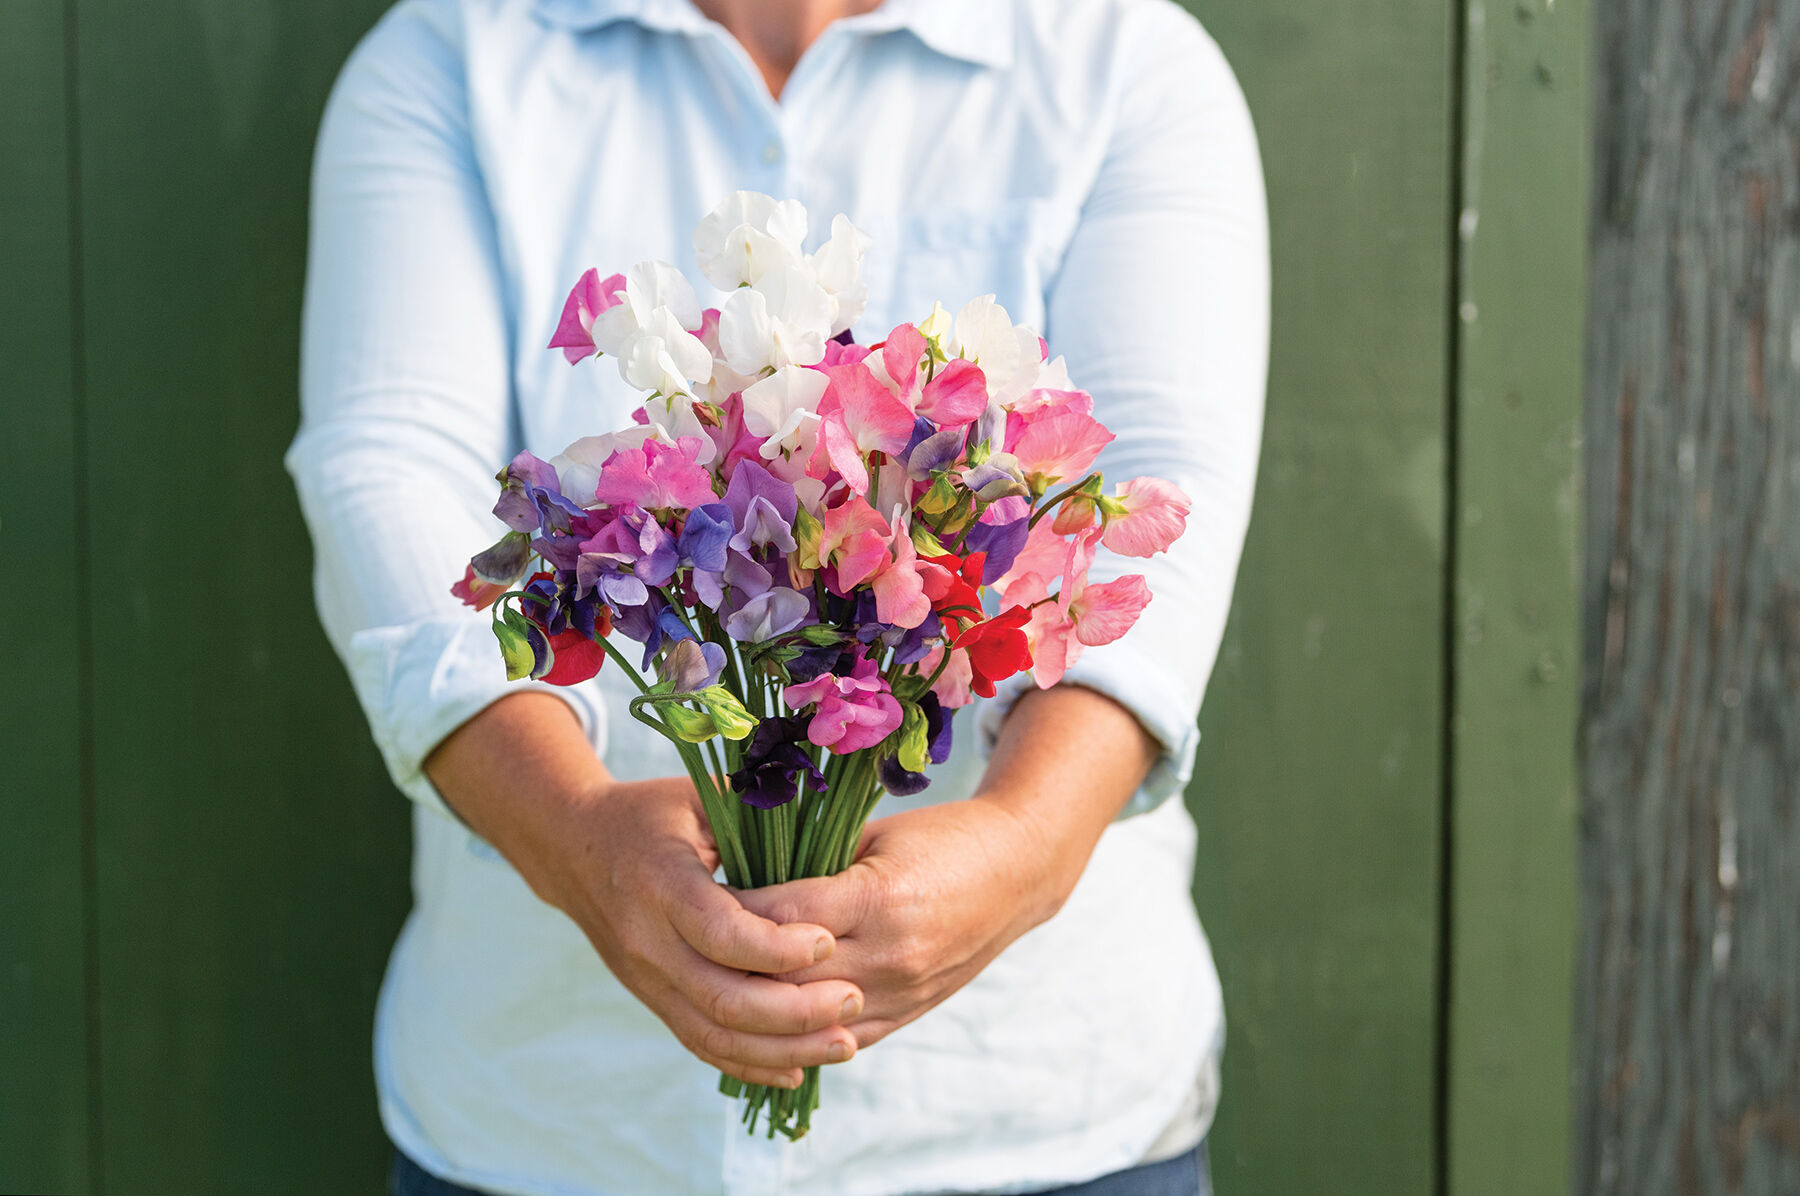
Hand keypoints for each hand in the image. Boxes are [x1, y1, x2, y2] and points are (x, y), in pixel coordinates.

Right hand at [425, 693, 863, 1088]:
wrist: (573, 847)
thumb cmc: (652, 813)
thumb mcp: (700, 796)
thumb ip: (759, 809)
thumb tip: (831, 819)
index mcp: (661, 881)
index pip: (720, 932)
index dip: (778, 947)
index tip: (830, 941)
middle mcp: (647, 939)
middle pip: (722, 997)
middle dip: (795, 1010)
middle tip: (854, 1000)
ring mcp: (646, 978)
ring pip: (714, 1034)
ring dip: (782, 1048)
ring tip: (844, 1044)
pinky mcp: (652, 999)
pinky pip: (701, 1044)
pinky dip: (750, 1063)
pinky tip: (798, 1067)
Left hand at [733, 684, 1159, 1048]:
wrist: (1018, 872)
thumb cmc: (943, 838)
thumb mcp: (876, 835)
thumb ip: (816, 862)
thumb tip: (746, 877)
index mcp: (879, 897)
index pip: (782, 917)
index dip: (733, 911)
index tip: (694, 895)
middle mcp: (890, 954)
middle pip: (786, 978)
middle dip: (732, 965)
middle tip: (687, 945)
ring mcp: (901, 992)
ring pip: (807, 1019)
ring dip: (759, 1007)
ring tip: (713, 983)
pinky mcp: (907, 1013)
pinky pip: (839, 1039)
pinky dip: (797, 1033)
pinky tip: (759, 1020)